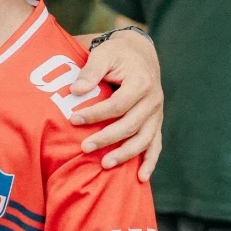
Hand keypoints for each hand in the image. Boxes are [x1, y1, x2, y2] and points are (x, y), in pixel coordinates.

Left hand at [70, 31, 162, 180]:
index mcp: (141, 83)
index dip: (95, 114)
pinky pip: (156, 144)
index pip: (117, 105)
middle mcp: (153, 101)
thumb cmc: (117, 54)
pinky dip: (150, 161)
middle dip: (107, 139)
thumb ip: (90, 72)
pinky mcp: (156, 122)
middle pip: (130, 125)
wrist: (140, 52)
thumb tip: (76, 90)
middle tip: (84, 148)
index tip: (73, 120)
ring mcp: (157, 114)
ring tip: (105, 164)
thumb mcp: (103, 54)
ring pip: (144, 139)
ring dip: (125, 154)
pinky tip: (141, 178)